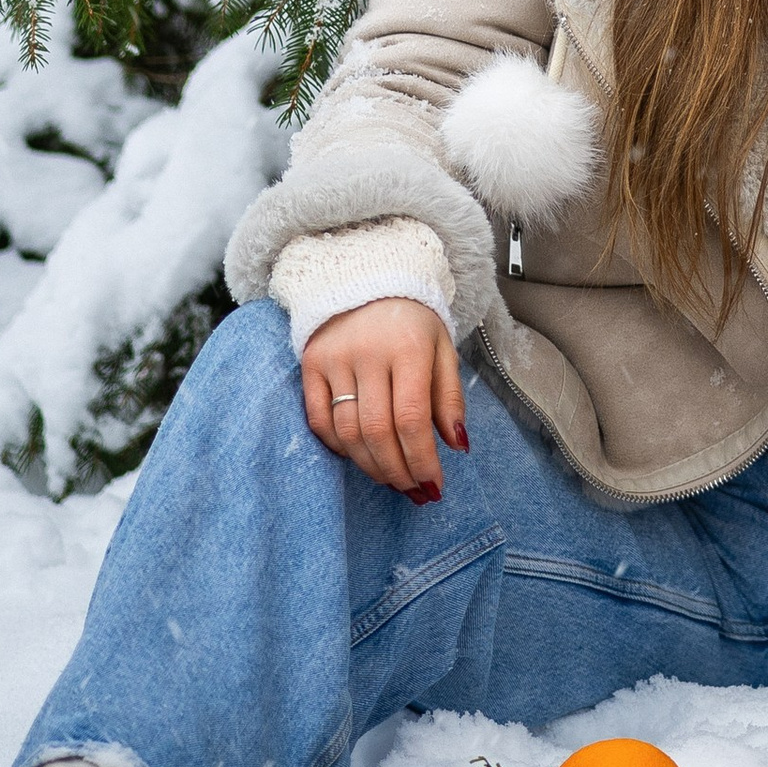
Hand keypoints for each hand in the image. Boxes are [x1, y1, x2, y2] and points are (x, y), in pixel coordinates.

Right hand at [300, 298, 467, 499]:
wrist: (367, 276)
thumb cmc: (412, 320)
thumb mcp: (443, 349)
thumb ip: (450, 397)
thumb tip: (457, 445)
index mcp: (409, 348)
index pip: (412, 419)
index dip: (422, 460)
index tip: (433, 486)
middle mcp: (368, 353)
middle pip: (378, 432)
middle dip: (397, 471)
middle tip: (412, 490)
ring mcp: (335, 359)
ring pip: (348, 431)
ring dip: (370, 465)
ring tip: (391, 478)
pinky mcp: (311, 364)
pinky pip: (319, 419)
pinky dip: (338, 446)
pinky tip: (359, 455)